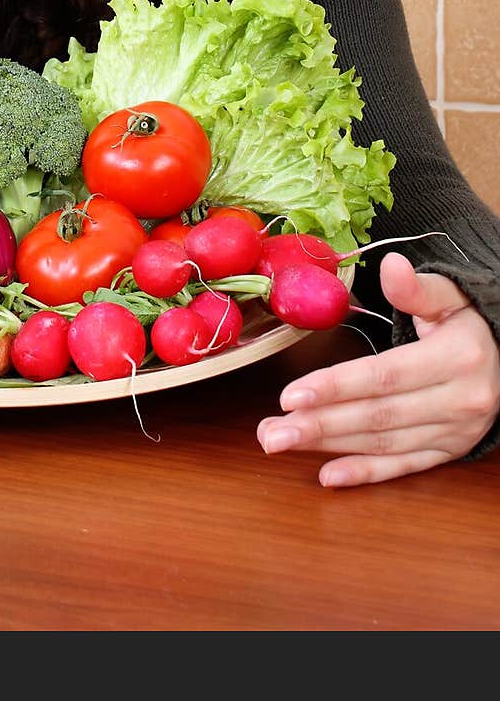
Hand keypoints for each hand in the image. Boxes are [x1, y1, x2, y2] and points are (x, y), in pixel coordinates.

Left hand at [256, 252, 499, 486]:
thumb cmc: (470, 324)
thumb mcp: (451, 297)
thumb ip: (416, 288)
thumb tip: (391, 265)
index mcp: (455, 359)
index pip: (385, 376)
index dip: (336, 386)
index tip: (290, 395)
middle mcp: (458, 401)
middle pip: (377, 417)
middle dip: (318, 425)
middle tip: (269, 432)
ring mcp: (454, 432)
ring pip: (383, 444)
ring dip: (328, 447)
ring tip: (280, 443)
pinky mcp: (449, 451)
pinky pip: (403, 467)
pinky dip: (365, 473)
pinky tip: (327, 475)